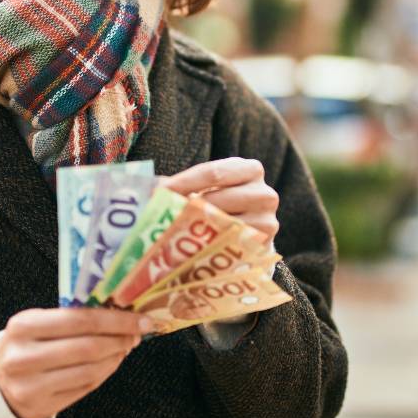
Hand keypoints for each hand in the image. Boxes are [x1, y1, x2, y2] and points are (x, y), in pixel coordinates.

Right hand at [0, 307, 147, 417]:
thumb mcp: (38, 324)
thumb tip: (121, 312)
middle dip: (120, 338)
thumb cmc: (26, 345)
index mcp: (23, 326)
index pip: (79, 320)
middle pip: (87, 347)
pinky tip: (111, 362)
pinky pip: (85, 387)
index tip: (140, 318)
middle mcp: (23, 357)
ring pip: (90, 370)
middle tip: (137, 333)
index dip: (116, 320)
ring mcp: (30, 385)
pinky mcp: (40, 406)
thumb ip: (72, 316)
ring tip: (125, 346)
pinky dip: (105, 373)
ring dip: (116, 357)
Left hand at [162, 157, 279, 239]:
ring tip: (170, 231)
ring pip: (223, 225)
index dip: (182, 183)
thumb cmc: (223, 202)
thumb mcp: (209, 186)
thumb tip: (149, 188)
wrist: (249, 229)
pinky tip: (189, 247)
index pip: (212, 173)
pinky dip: (206, 246)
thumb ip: (184, 185)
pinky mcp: (263, 246)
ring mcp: (267, 221)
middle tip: (158, 216)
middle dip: (184, 208)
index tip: (157, 193)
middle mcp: (264, 193)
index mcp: (250, 169)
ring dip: (194, 229)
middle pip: (217, 200)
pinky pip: (229, 246)